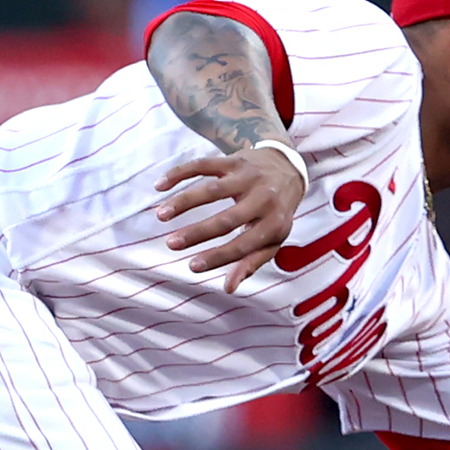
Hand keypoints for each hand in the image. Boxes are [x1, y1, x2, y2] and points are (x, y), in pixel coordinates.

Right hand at [154, 149, 305, 293]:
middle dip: (197, 233)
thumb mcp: (272, 240)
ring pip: (212, 189)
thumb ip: (251, 263)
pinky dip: (180, 173)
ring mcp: (248, 177)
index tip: (192, 266)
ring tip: (161, 215)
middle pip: (226, 219)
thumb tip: (229, 288)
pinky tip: (160, 185)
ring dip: (184, 201)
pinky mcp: (234, 160)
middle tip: (171, 244)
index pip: (243, 245)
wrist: (289, 169)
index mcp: (274, 224)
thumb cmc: (276, 213)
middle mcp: (263, 199)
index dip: (218, 257)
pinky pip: (204, 164)